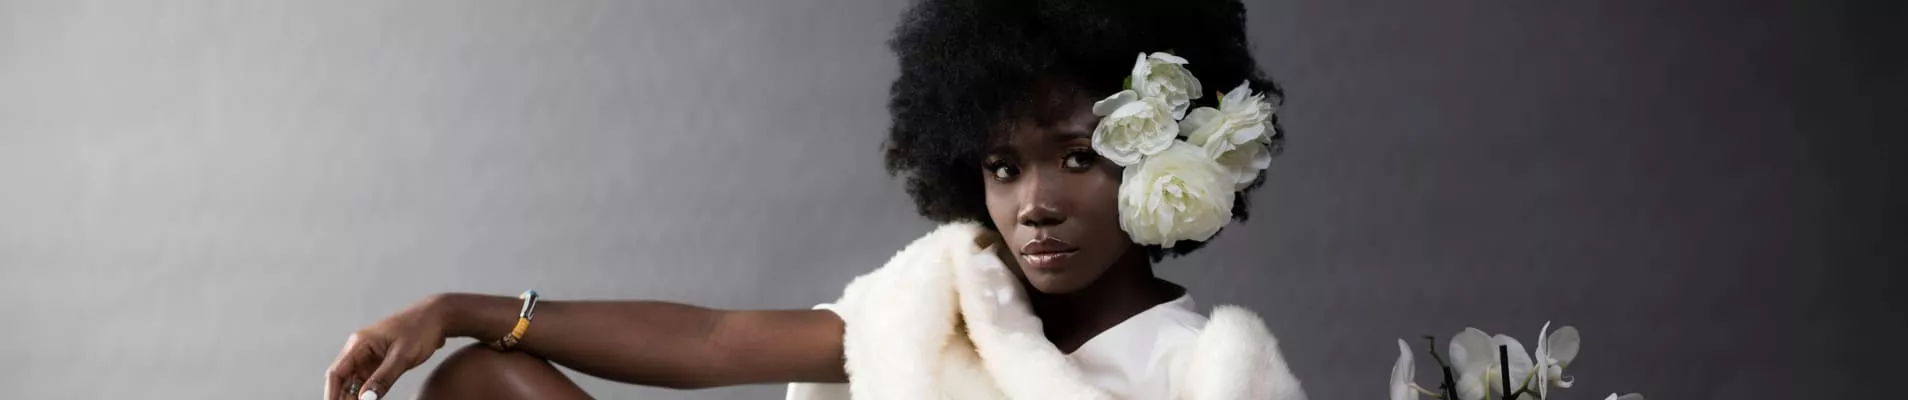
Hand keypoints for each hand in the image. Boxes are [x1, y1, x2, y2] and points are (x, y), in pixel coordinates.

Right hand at [325, 295, 452, 399]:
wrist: (439, 317)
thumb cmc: (421, 329)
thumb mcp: (402, 356)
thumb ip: (383, 378)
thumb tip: (364, 399)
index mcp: (359, 344)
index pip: (336, 373)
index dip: (331, 393)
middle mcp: (360, 349)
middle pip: (343, 379)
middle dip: (343, 397)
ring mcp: (370, 355)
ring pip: (356, 381)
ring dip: (355, 397)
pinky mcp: (381, 361)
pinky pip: (369, 380)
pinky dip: (368, 393)